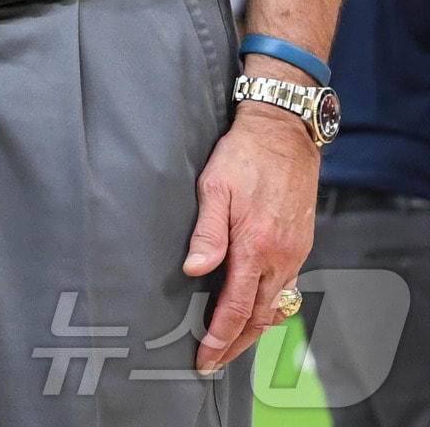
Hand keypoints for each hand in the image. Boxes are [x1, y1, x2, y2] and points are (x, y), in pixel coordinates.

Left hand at [184, 100, 318, 372]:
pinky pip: (286, 289)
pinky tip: (256, 310)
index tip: (204, 358)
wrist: (283, 133)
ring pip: (274, 307)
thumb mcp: (214, 186)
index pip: (236, 307)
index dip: (219, 337)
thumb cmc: (244, 155)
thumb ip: (206, 231)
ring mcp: (294, 253)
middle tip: (213, 361)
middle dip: (235, 344)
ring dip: (253, 330)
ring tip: (232, 344)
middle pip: (258, 318)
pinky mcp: (300, 245)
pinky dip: (269, 308)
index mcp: (255, 246)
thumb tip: (194, 270)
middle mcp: (280, 257)